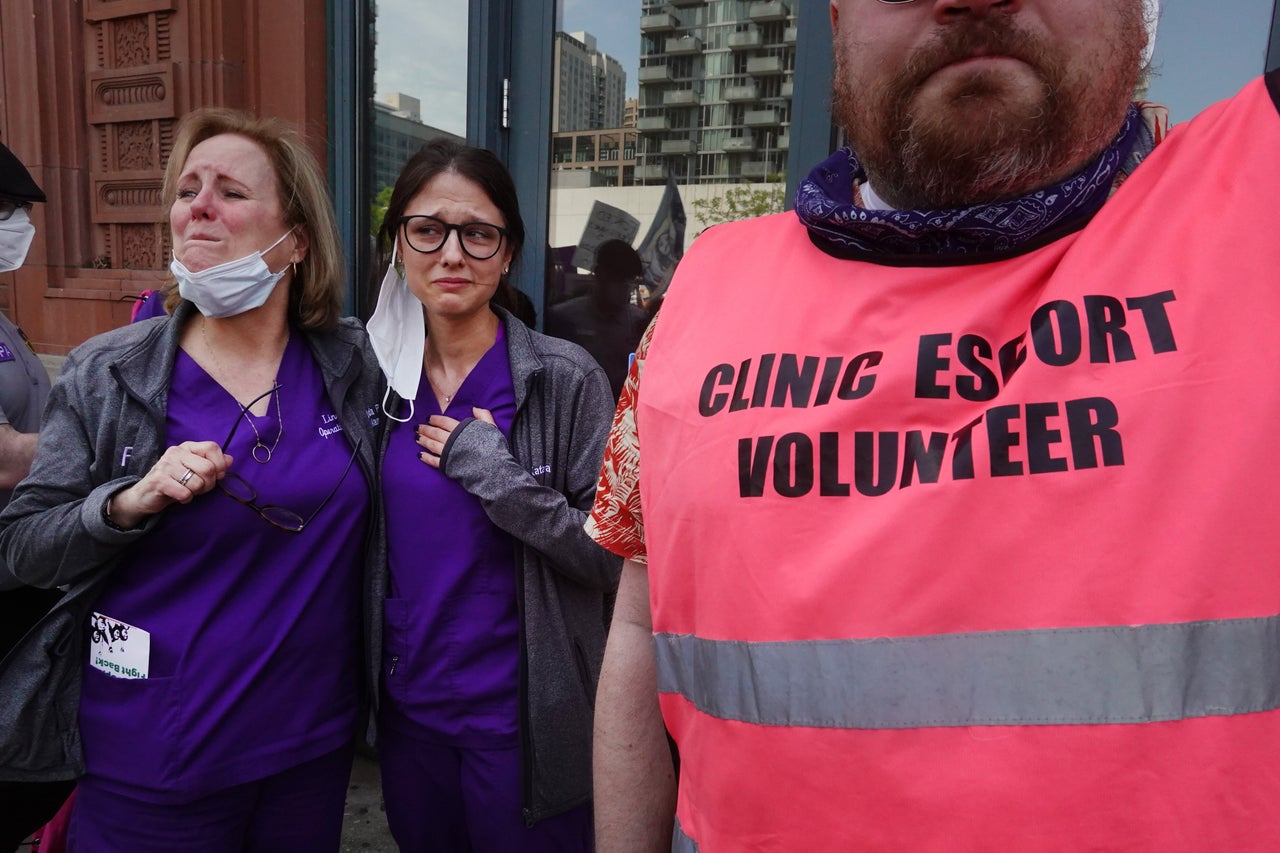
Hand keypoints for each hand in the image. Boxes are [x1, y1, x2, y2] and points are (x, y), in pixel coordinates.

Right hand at [107, 441, 231, 528]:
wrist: (145, 495)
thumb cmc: (175, 482)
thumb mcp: (195, 470)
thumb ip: (213, 464)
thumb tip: (230, 460)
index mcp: (187, 447)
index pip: (212, 447)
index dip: (220, 464)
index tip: (217, 475)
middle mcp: (175, 452)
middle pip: (208, 468)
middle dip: (209, 484)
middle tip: (200, 488)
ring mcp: (166, 465)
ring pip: (198, 482)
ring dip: (196, 492)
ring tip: (187, 491)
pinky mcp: (159, 481)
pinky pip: (185, 493)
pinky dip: (186, 499)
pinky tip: (179, 496)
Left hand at [416, 407, 493, 469]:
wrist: (491, 468)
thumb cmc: (492, 447)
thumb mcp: (491, 427)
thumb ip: (483, 416)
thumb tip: (475, 408)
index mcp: (461, 429)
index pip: (444, 422)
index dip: (435, 419)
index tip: (429, 418)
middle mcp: (451, 440)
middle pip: (435, 433)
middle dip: (425, 429)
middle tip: (417, 427)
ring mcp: (447, 453)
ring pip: (431, 445)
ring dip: (423, 441)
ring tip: (417, 438)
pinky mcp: (447, 465)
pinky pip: (433, 461)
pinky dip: (426, 457)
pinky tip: (420, 455)